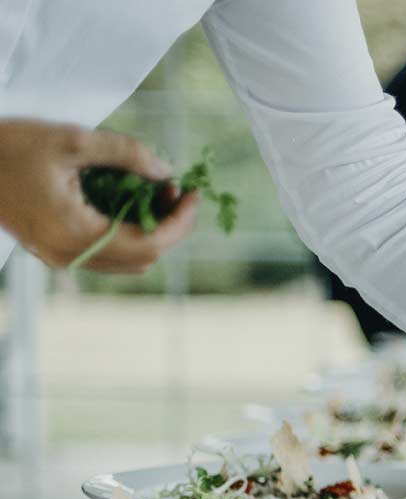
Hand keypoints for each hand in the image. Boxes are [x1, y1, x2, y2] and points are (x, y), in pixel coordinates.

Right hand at [0, 119, 198, 272]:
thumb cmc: (8, 145)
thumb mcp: (72, 139)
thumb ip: (126, 155)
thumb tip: (166, 172)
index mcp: (73, 232)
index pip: (150, 245)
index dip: (181, 222)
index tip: (194, 193)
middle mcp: (67, 254)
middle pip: (143, 257)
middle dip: (168, 224)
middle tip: (173, 188)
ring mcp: (57, 256)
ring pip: (126, 259)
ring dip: (149, 229)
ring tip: (153, 189)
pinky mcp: (52, 249)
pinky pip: (104, 252)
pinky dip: (125, 230)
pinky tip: (127, 198)